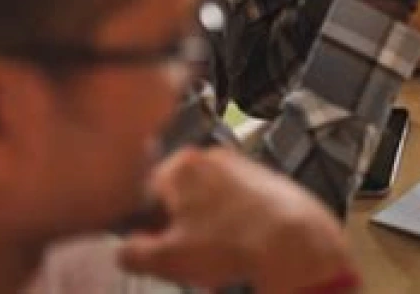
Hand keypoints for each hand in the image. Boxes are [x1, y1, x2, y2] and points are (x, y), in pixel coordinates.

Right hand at [118, 148, 355, 293]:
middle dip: (180, 229)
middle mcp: (213, 157)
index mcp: (182, 166)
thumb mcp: (165, 259)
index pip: (145, 194)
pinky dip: (234, 226)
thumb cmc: (229, 245)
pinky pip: (239, 206)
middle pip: (180, 198)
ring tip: (216, 262)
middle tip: (187, 259)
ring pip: (210, 204)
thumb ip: (133, 252)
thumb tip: (127, 249)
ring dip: (207, 231)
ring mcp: (244, 166)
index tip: (154, 248)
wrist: (293, 241)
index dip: (146, 226)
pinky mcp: (269, 180)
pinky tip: (240, 251)